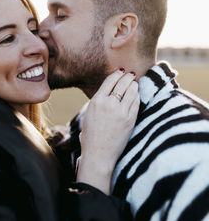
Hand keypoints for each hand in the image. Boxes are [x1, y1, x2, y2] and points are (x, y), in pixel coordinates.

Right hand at [76, 69, 139, 193]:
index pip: (109, 81)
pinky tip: (137, 94)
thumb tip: (109, 92)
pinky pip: (136, 102)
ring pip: (131, 91)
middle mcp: (109, 104)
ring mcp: (121, 111)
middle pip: (122, 84)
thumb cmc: (91, 136)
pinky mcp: (130, 119)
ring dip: (133, 85)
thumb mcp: (89, 114)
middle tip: (131, 74)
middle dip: (128, 77)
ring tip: (134, 83)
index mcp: (96, 101)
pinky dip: (137, 96)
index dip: (116, 75)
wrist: (99, 154)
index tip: (121, 72)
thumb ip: (98, 102)